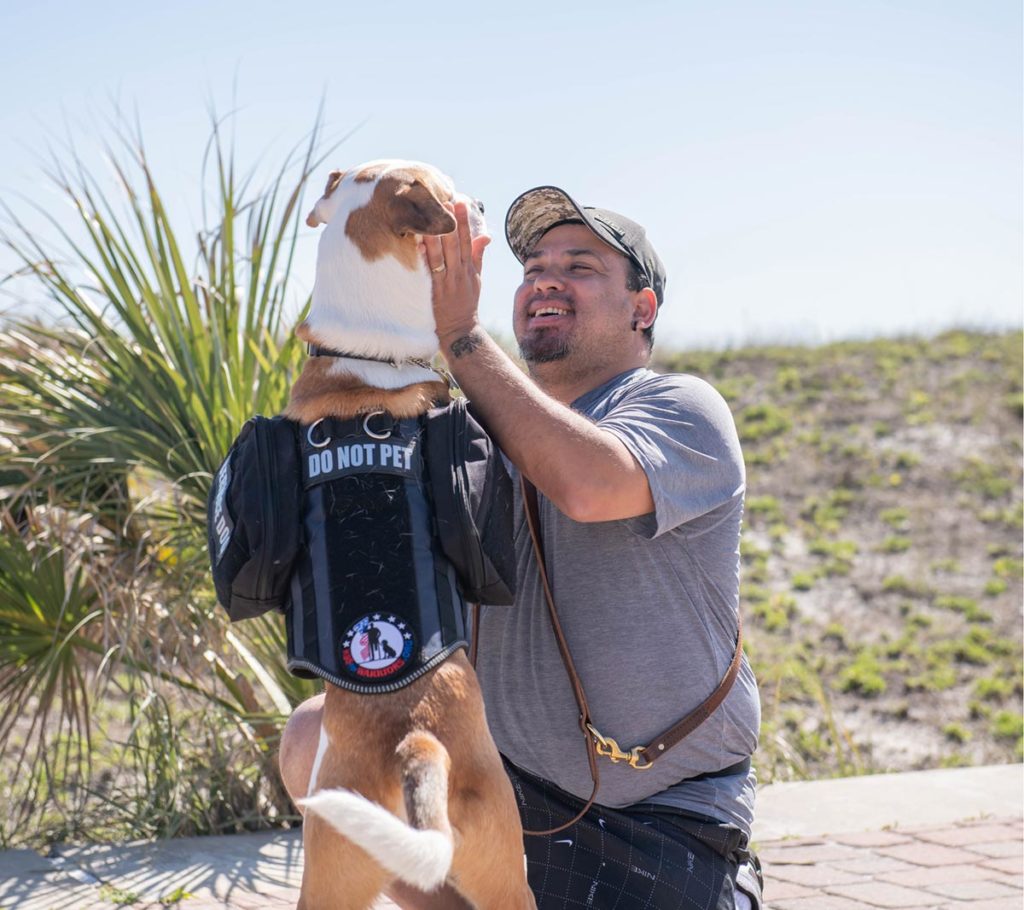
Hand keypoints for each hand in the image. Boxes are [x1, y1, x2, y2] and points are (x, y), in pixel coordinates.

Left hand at [422, 201, 490, 348]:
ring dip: (435, 235)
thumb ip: (477, 256)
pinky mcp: (434, 292)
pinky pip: (428, 272)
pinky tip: (418, 243)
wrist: (460, 330)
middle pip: (454, 244)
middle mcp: (459, 274)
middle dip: (450, 222)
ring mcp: (446, 283)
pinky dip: (424, 257)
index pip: (467, 240)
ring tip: (429, 217)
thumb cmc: (466, 303)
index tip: (460, 203)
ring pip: (440, 255)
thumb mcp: (477, 279)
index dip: (464, 221)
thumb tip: (486, 235)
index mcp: (469, 269)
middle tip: (444, 201)